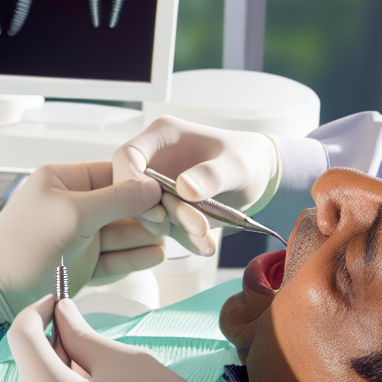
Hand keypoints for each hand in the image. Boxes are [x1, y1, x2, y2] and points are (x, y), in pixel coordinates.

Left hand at [0, 161, 164, 324]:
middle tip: (180, 220)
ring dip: (149, 236)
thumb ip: (116, 199)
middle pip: (124, 205)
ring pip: (124, 233)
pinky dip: (136, 257)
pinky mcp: (83, 264)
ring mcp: (79, 236)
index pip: (115, 174)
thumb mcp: (72, 215)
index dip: (144, 185)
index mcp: (63, 181)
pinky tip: (158, 255)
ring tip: (178, 238)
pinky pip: (116, 257)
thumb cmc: (20, 247)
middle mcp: (73, 206)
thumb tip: (152, 186)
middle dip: (152, 214)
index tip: (171, 193)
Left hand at [7, 295, 232, 381]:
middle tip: (84, 333)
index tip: (58, 300)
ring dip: (53, 373)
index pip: (21, 339)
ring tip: (96, 369)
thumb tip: (59, 313)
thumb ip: (81, 334)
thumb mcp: (124, 362)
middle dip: (49, 344)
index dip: (37, 311)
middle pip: (26, 370)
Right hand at [113, 117, 278, 255]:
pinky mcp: (164, 208)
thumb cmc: (246, 159)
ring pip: (148, 214)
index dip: (130, 182)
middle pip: (132, 191)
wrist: (255, 177)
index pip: (126, 156)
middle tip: (194, 226)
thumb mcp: (236, 165)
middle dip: (159, 214)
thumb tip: (183, 187)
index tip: (156, 206)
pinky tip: (204, 245)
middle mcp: (153, 160)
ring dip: (175, 230)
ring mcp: (156, 186)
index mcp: (161, 137)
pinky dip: (184, 239)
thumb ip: (212, 175)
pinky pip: (166, 227)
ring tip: (206, 240)